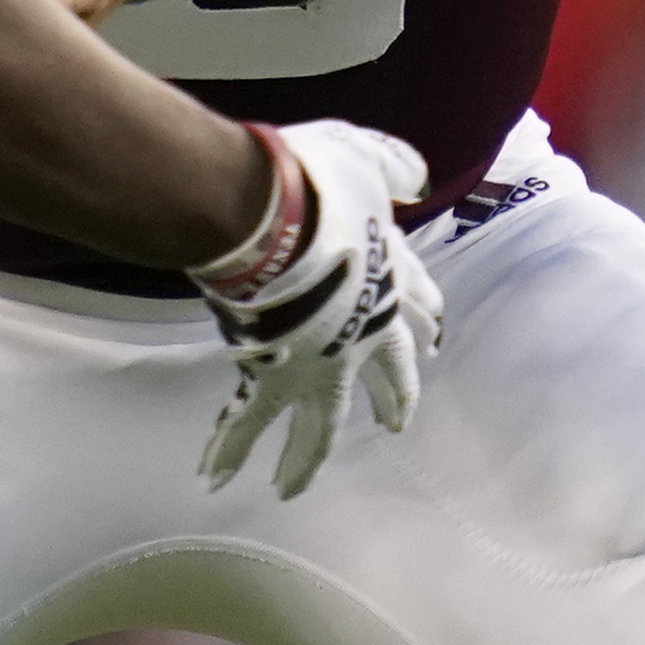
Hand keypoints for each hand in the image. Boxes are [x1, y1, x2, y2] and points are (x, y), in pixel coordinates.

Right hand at [195, 120, 443, 498]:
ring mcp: (319, 364)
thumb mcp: (367, 158)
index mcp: (389, 281)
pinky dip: (230, 450)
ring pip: (320, 424)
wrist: (272, 219)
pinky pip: (246, 422)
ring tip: (292, 487)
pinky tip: (213, 478)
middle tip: (397, 425)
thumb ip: (393, 166)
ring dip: (305, 457)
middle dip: (391, 400)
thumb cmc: (319, 184)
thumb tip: (414, 176)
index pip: (414, 311)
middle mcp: (362, 335)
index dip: (422, 326)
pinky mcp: (273, 378)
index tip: (431, 343)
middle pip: (383, 377)